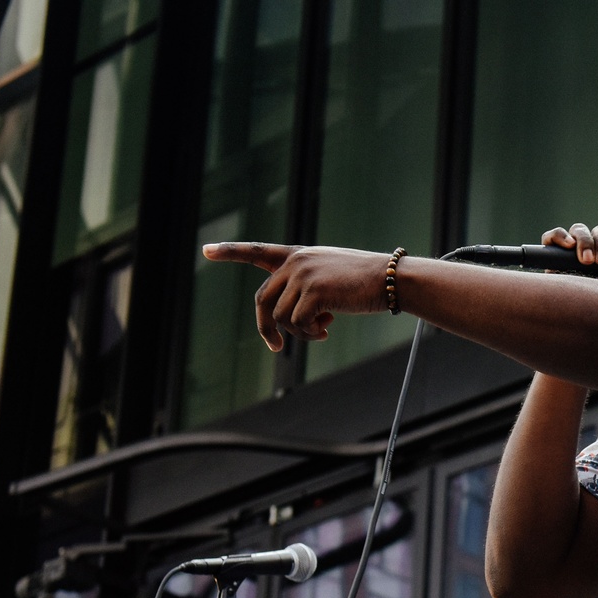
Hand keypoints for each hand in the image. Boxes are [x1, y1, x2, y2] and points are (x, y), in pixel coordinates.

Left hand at [202, 242, 390, 351]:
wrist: (391, 278)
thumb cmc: (365, 281)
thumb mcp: (329, 276)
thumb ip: (304, 287)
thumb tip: (287, 321)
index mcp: (297, 254)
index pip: (257, 251)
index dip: (230, 251)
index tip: (206, 250)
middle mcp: (295, 262)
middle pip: (263, 300)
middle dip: (266, 327)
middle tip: (276, 346)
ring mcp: (303, 275)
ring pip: (281, 317)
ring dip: (299, 332)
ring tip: (322, 329)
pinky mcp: (314, 292)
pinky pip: (297, 324)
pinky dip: (309, 334)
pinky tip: (327, 329)